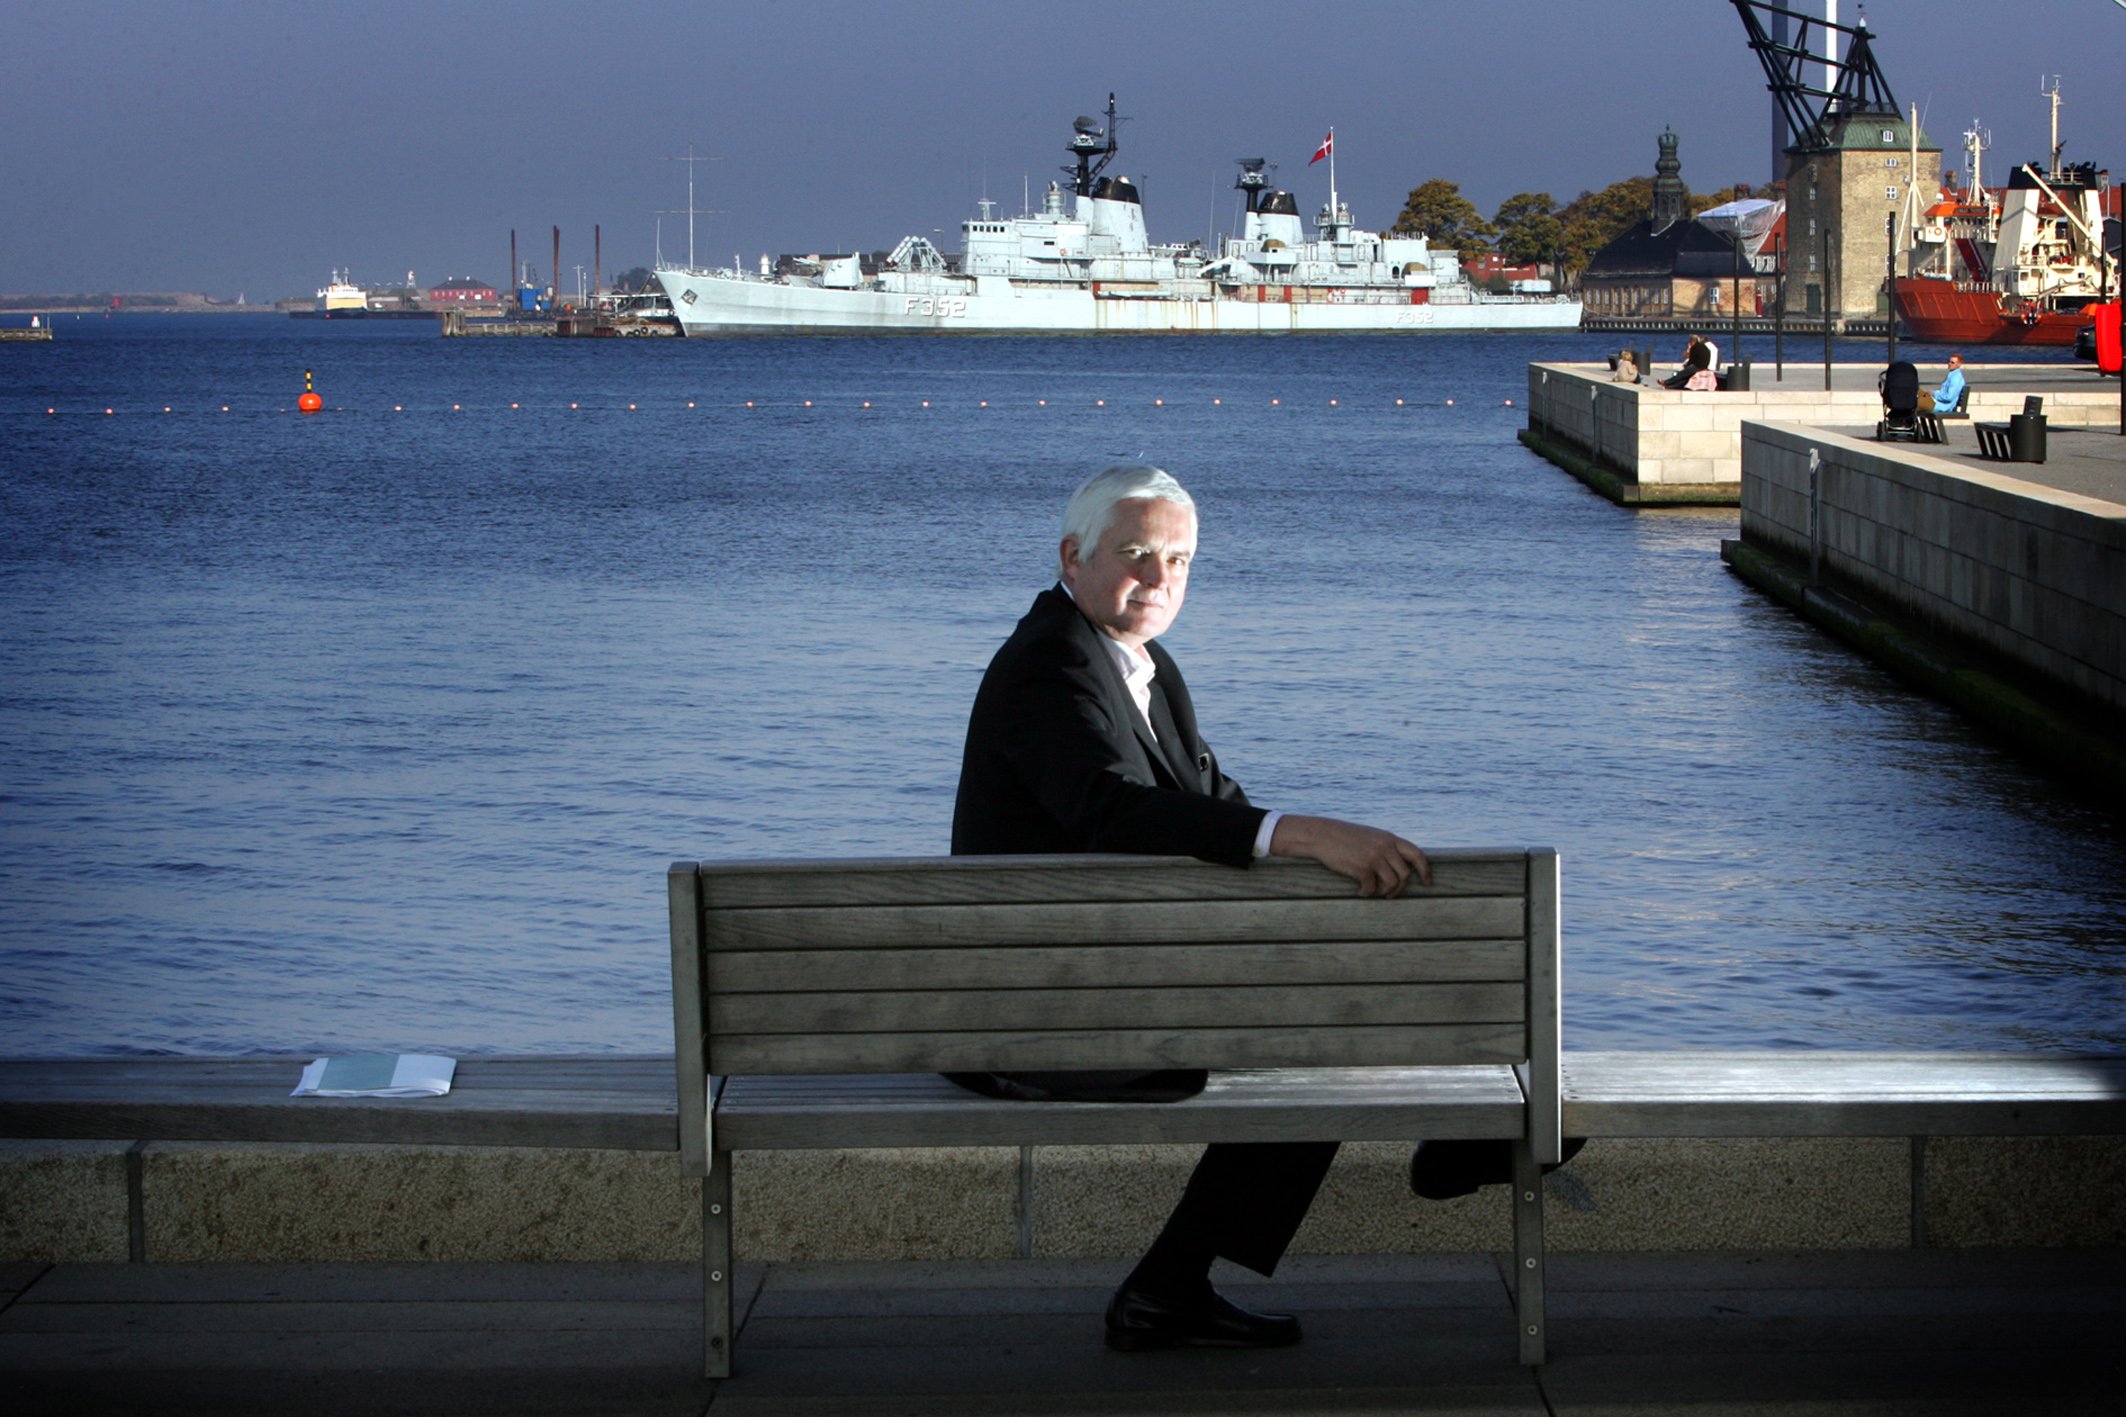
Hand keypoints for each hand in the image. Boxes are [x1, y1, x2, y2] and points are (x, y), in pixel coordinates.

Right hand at [1268, 814, 1431, 896]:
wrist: (1321, 834)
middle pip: (1405, 874)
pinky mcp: (1362, 868)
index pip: (1417, 854)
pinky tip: (1358, 891)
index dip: (1425, 870)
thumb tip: (1397, 866)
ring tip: (1373, 892)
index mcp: (1390, 838)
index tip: (1427, 882)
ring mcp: (1375, 857)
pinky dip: (1366, 893)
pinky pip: (1371, 888)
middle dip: (1400, 888)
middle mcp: (1385, 847)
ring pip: (1391, 884)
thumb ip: (1385, 847)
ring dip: (1384, 892)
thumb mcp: (1370, 836)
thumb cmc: (1343, 837)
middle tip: (1389, 895)